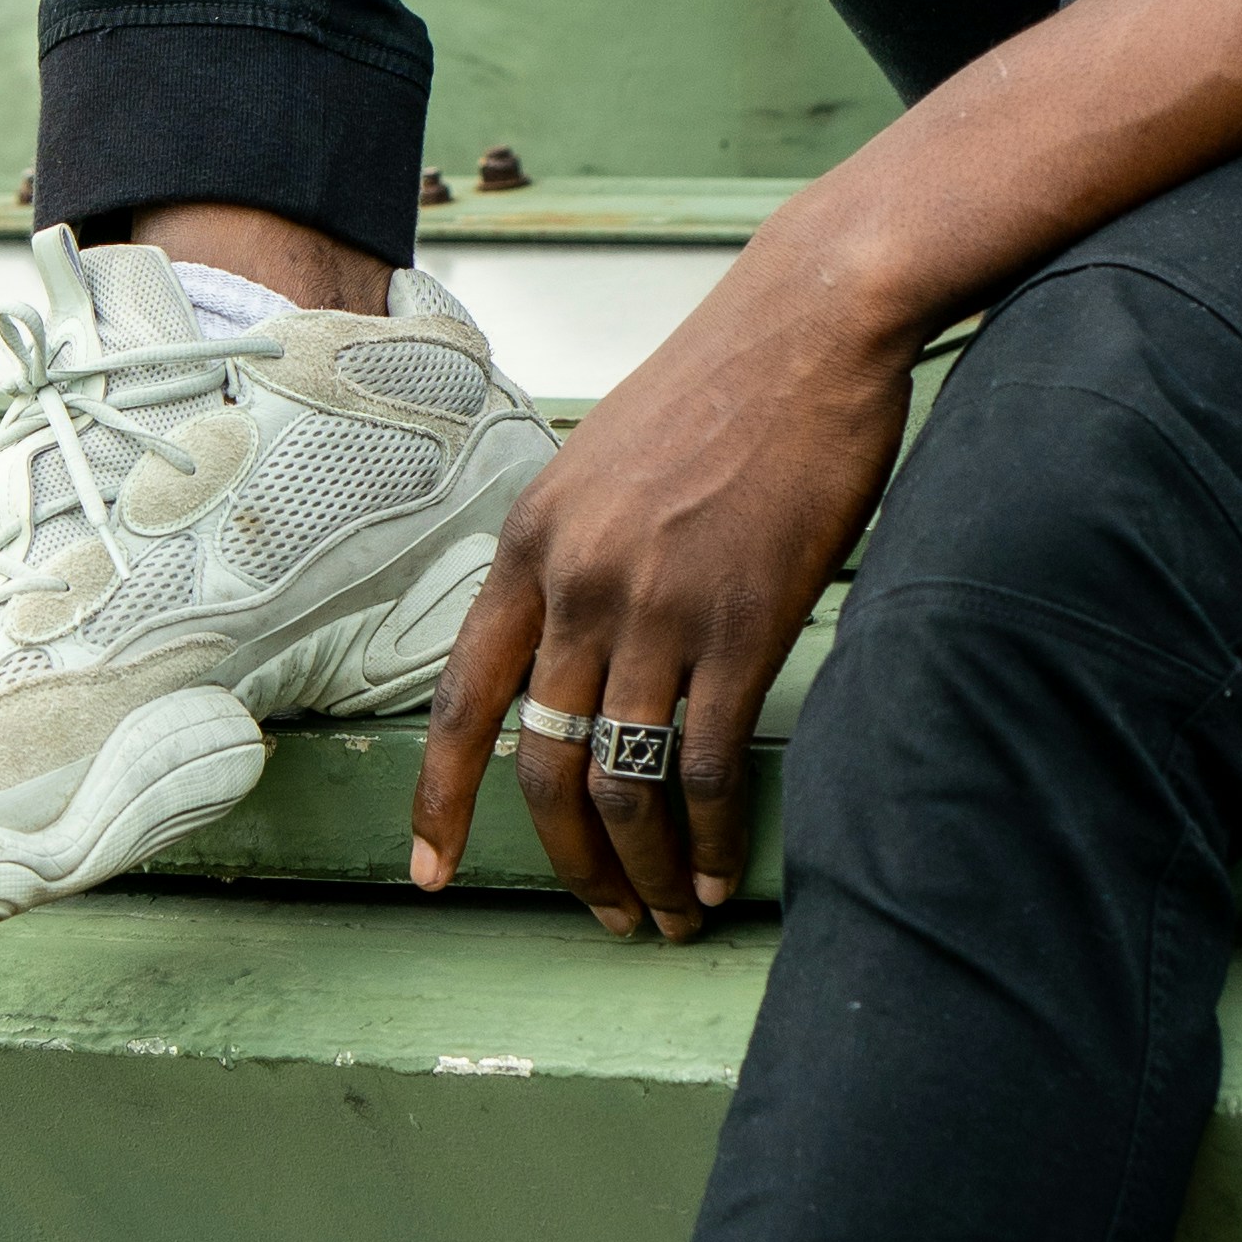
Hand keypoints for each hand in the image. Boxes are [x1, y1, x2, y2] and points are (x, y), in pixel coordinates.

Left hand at [410, 227, 917, 937]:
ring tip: (667, 914)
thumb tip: (575, 655)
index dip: (440, 798)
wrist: (811, 324)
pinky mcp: (744, 621)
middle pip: (542, 765)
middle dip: (568, 864)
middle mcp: (578, 582)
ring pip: (623, 781)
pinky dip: (709, 835)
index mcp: (532, 543)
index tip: (429, 871)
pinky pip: (708, 763)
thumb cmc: (723, 388)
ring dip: (642, 869)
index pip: (463, 697)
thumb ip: (579, 558)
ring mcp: (658, 606)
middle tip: (604, 917)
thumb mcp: (606, 466)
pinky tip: (717, 870)